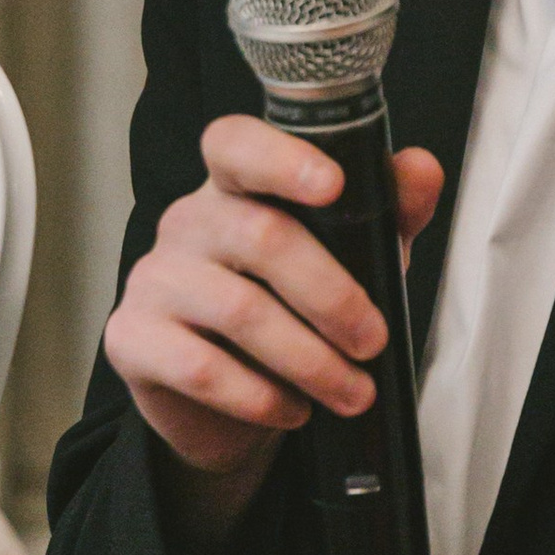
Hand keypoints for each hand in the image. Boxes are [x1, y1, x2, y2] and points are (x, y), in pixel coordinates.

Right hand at [103, 115, 441, 547]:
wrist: (227, 409)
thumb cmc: (291, 315)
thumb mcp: (350, 260)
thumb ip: (386, 213)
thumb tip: (422, 169)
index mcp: (233, 188)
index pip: (235, 144)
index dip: (281, 158)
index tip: (334, 186)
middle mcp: (186, 222)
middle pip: (259, 235)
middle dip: (332, 296)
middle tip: (374, 342)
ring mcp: (153, 279)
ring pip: (239, 310)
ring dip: (310, 360)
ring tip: (353, 393)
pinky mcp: (132, 340)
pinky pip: (201, 367)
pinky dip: (260, 395)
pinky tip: (291, 410)